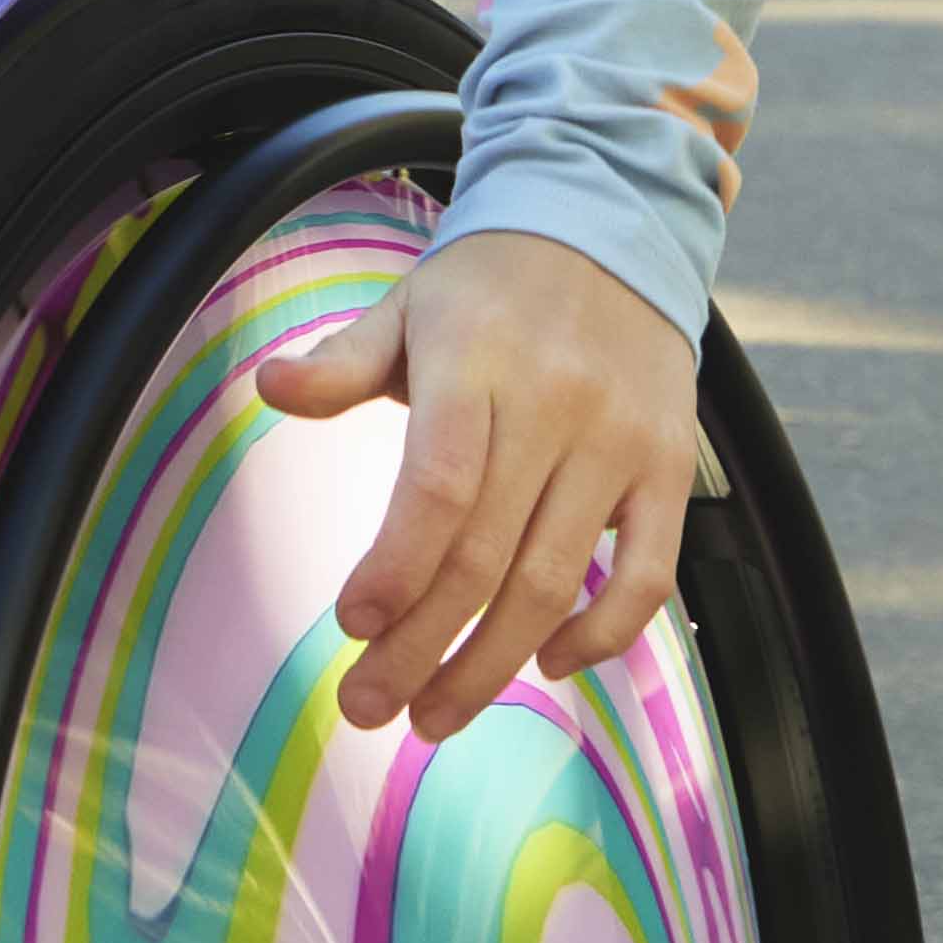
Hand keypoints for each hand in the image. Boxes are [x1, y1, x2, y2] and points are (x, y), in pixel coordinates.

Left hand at [250, 227, 704, 741]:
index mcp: (477, 361)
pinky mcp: (670, 469)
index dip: (396, 566)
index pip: (440, 483)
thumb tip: (271, 387)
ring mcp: (620, 442)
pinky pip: (648, 576)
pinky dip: (603, 636)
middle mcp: (555, 405)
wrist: (611, 227)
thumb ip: (344, 360)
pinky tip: (547, 666)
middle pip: (487, 555)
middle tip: (368, 709)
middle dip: (422, 648)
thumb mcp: (409, 305)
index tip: (351, 625)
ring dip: (492, 666)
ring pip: (557, 581)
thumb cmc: (489, 288)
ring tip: (433, 716)